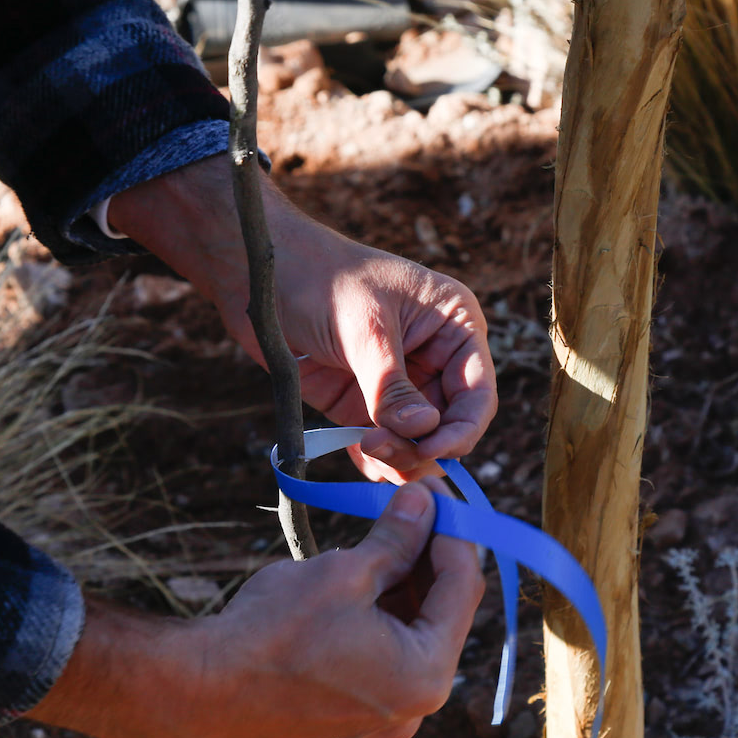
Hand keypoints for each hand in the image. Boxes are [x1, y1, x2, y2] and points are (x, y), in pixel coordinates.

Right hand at [25, 480, 483, 737]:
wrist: (205, 687)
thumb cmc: (273, 632)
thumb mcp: (344, 572)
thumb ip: (395, 538)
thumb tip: (424, 502)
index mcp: (425, 675)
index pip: (462, 588)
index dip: (453, 532)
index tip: (437, 492)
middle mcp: (417, 703)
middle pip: (443, 612)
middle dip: (429, 554)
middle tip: (414, 503)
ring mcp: (387, 712)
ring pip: (415, 630)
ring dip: (405, 580)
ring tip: (385, 528)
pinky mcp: (358, 710)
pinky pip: (388, 651)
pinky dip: (383, 611)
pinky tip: (364, 569)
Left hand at [269, 207, 494, 481]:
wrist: (260, 275)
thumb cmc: (318, 278)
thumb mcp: (363, 329)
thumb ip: (391, 385)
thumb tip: (422, 431)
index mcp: (453, 325)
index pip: (477, 393)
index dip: (462, 429)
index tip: (431, 450)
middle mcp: (434, 357)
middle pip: (448, 425)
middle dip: (421, 445)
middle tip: (380, 447)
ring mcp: (399, 383)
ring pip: (417, 441)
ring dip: (399, 456)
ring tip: (368, 450)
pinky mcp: (363, 403)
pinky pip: (382, 443)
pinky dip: (376, 460)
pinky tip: (363, 462)